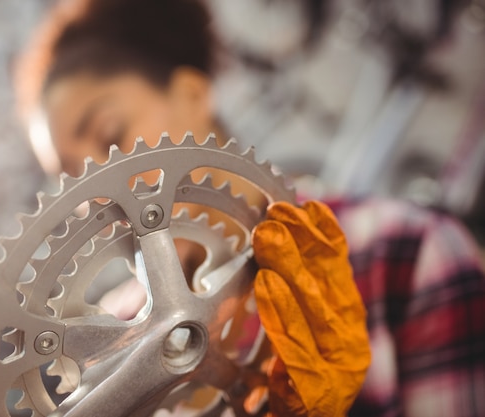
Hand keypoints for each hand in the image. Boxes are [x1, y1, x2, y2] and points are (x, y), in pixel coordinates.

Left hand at [252, 201, 370, 415]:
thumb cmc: (304, 379)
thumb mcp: (311, 331)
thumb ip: (304, 295)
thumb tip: (286, 245)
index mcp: (347, 322)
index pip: (340, 271)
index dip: (326, 236)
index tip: (308, 206)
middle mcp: (348, 339)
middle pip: (326, 284)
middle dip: (303, 243)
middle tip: (278, 213)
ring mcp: (335, 365)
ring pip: (313, 308)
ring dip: (290, 268)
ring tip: (269, 236)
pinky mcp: (314, 389)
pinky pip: (294, 344)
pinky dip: (281, 311)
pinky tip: (266, 284)